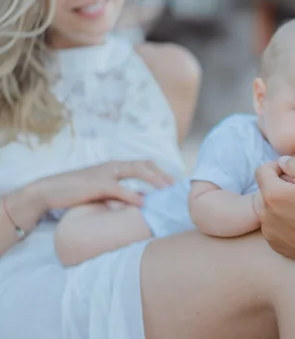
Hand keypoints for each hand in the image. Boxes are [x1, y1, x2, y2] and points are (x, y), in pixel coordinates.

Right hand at [34, 160, 172, 211]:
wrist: (48, 191)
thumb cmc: (76, 193)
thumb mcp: (102, 192)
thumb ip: (120, 193)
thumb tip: (140, 201)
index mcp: (114, 166)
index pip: (143, 164)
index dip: (160, 171)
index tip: (174, 182)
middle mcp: (112, 166)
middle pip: (144, 164)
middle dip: (162, 174)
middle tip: (176, 186)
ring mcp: (104, 173)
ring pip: (136, 170)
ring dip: (154, 179)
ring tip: (166, 190)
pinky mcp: (96, 184)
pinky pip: (118, 188)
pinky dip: (132, 195)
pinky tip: (143, 202)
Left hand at [255, 156, 294, 265]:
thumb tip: (282, 162)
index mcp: (272, 194)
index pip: (262, 170)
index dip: (277, 166)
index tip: (293, 172)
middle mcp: (264, 214)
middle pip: (264, 189)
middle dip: (279, 184)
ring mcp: (268, 231)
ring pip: (268, 207)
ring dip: (281, 202)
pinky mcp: (275, 243)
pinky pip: (273, 224)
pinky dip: (283, 219)